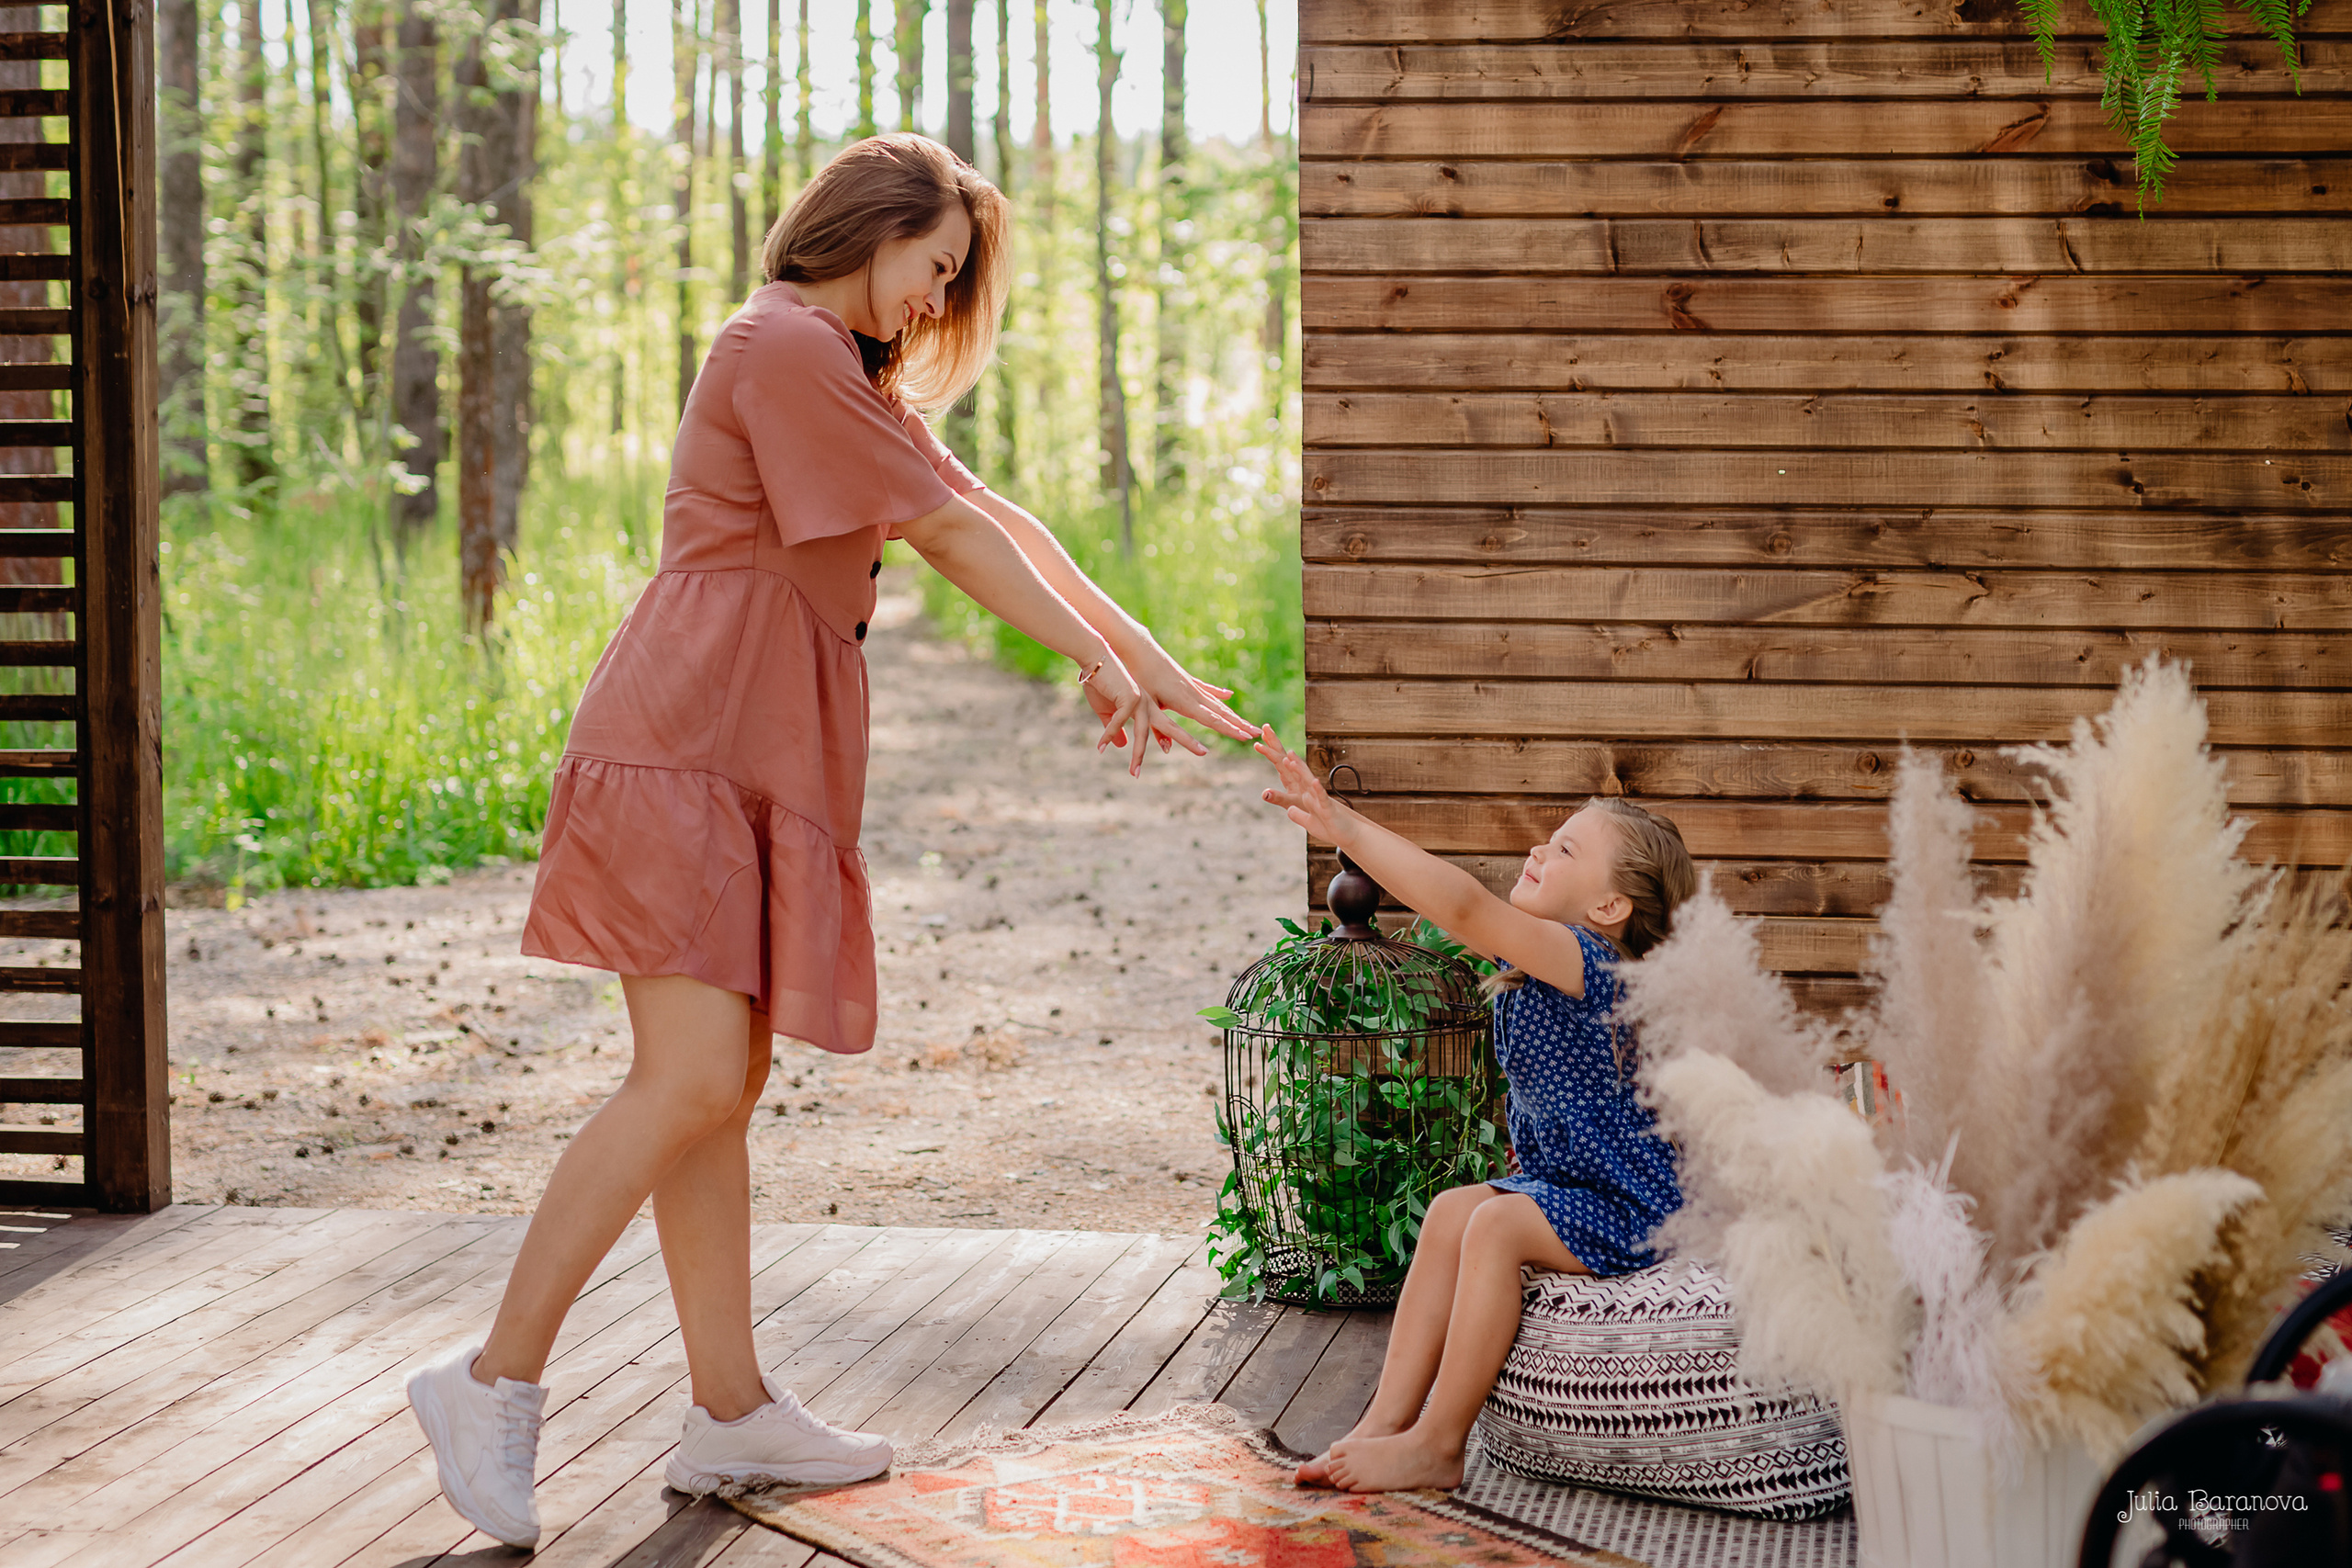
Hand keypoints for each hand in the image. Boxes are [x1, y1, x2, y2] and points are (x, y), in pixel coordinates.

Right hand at [1079, 657, 1191, 777]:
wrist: (1095, 661)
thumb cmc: (1101, 685)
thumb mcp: (1108, 712)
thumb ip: (1116, 730)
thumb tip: (1123, 747)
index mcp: (1148, 706)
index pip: (1165, 727)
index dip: (1174, 739)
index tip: (1190, 751)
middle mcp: (1148, 704)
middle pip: (1170, 727)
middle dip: (1188, 740)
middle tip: (1205, 752)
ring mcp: (1140, 701)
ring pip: (1143, 732)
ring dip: (1137, 755)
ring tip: (1134, 772)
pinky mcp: (1129, 697)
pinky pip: (1117, 723)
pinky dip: (1107, 735)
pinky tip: (1100, 747)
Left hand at [1119, 645, 1255, 751]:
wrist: (1140, 650)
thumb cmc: (1140, 679)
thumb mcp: (1146, 707)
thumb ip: (1157, 730)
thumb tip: (1167, 750)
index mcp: (1185, 702)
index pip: (1212, 719)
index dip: (1230, 729)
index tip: (1246, 737)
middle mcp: (1193, 693)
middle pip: (1222, 712)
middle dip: (1240, 724)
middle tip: (1258, 733)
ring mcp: (1192, 685)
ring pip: (1218, 702)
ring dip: (1233, 713)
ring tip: (1247, 722)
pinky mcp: (1187, 679)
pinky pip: (1207, 689)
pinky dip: (1219, 693)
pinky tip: (1229, 695)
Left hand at [1253, 726, 1357, 846]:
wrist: (1346, 834)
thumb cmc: (1327, 826)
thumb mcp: (1307, 821)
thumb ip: (1297, 814)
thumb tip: (1290, 810)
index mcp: (1303, 792)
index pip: (1287, 773)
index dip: (1276, 759)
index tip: (1261, 745)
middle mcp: (1311, 791)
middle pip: (1297, 770)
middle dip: (1286, 756)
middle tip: (1272, 736)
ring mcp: (1319, 798)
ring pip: (1308, 780)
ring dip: (1300, 770)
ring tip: (1290, 758)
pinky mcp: (1328, 808)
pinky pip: (1322, 797)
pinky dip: (1318, 790)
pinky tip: (1314, 782)